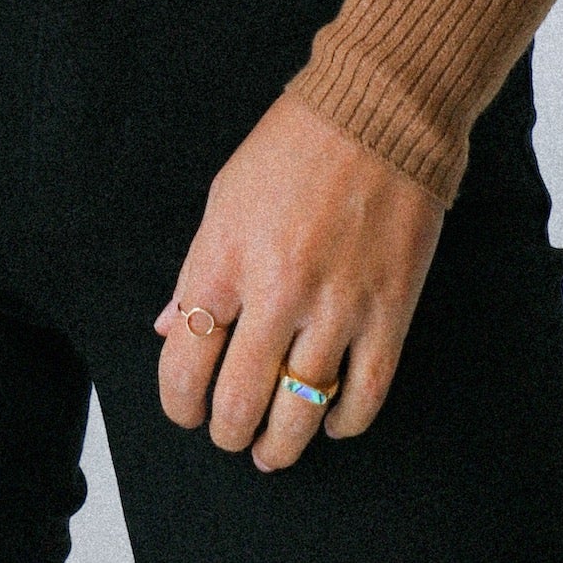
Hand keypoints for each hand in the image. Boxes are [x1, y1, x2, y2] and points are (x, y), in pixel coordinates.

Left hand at [153, 85, 443, 471]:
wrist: (380, 112)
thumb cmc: (294, 146)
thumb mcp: (225, 196)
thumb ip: (198, 269)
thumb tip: (173, 328)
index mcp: (226, 255)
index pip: (185, 359)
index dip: (179, 401)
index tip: (186, 410)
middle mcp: (277, 288)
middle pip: (239, 400)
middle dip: (226, 430)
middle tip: (229, 432)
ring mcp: (337, 304)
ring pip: (299, 411)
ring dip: (279, 444)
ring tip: (270, 450)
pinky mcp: (389, 311)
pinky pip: (363, 394)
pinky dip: (343, 422)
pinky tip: (329, 422)